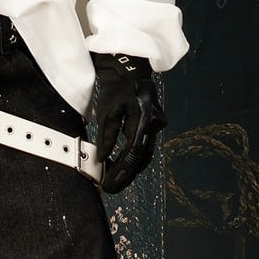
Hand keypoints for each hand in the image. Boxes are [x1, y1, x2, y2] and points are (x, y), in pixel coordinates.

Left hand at [92, 53, 166, 193]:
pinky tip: (120, 166)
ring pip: (144, 154)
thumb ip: (106, 135)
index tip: (109, 184)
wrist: (130, 70)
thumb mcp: (107, 109)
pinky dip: (133, 157)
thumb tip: (101, 158)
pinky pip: (144, 146)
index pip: (133, 151)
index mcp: (143, 116)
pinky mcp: (153, 126)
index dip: (121, 170)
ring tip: (113, 180)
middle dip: (125, 174)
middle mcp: (154, 122)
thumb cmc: (117, 87)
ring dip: (129, 168)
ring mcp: (157, 124)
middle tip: (109, 187)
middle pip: (141, 157)